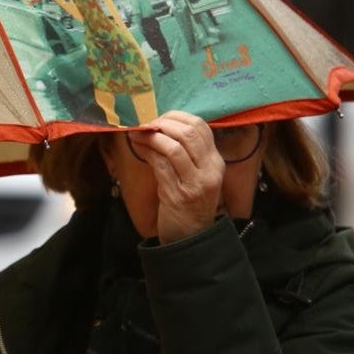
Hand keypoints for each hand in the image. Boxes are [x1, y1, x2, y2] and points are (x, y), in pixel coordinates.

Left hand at [128, 112, 223, 243]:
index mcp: (215, 162)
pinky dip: (147, 151)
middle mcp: (210, 171)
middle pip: (188, 134)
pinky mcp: (178, 195)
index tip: (158, 118)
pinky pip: (160, 165)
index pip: (201, 127)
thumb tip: (159, 125)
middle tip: (146, 124)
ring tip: (137, 133)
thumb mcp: (192, 174)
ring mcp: (195, 183)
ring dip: (151, 136)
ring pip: (174, 147)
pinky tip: (138, 147)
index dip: (177, 117)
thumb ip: (184, 152)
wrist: (190, 236)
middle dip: (163, 123)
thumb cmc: (187, 202)